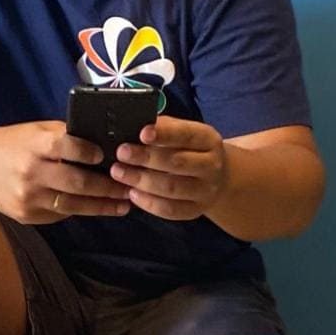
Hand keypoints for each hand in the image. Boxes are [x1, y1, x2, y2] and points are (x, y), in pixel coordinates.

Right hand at [0, 120, 129, 223]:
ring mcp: (27, 198)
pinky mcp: (25, 215)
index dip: (89, 152)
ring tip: (122, 205)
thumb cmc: (13, 142)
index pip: (66, 147)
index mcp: (33, 145)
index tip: (106, 155)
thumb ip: (65, 136)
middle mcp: (30, 172)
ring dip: (101, 206)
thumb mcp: (36, 130)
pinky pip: (59, 215)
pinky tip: (95, 207)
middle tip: (128, 188)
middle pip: (76, 182)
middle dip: (107, 187)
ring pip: (72, 205)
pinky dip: (78, 210)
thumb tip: (104, 144)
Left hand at [109, 117, 227, 219]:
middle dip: (146, 158)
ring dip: (142, 181)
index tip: (142, 133)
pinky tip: (132, 194)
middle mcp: (211, 166)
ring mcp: (205, 191)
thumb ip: (164, 128)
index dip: (164, 134)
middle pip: (177, 163)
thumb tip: (136, 124)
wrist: (216, 178)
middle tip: (121, 153)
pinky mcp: (195, 210)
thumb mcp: (184, 132)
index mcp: (208, 140)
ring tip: (119, 173)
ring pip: (171, 188)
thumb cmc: (190, 149)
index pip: (186, 135)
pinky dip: (148, 203)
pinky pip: (170, 210)